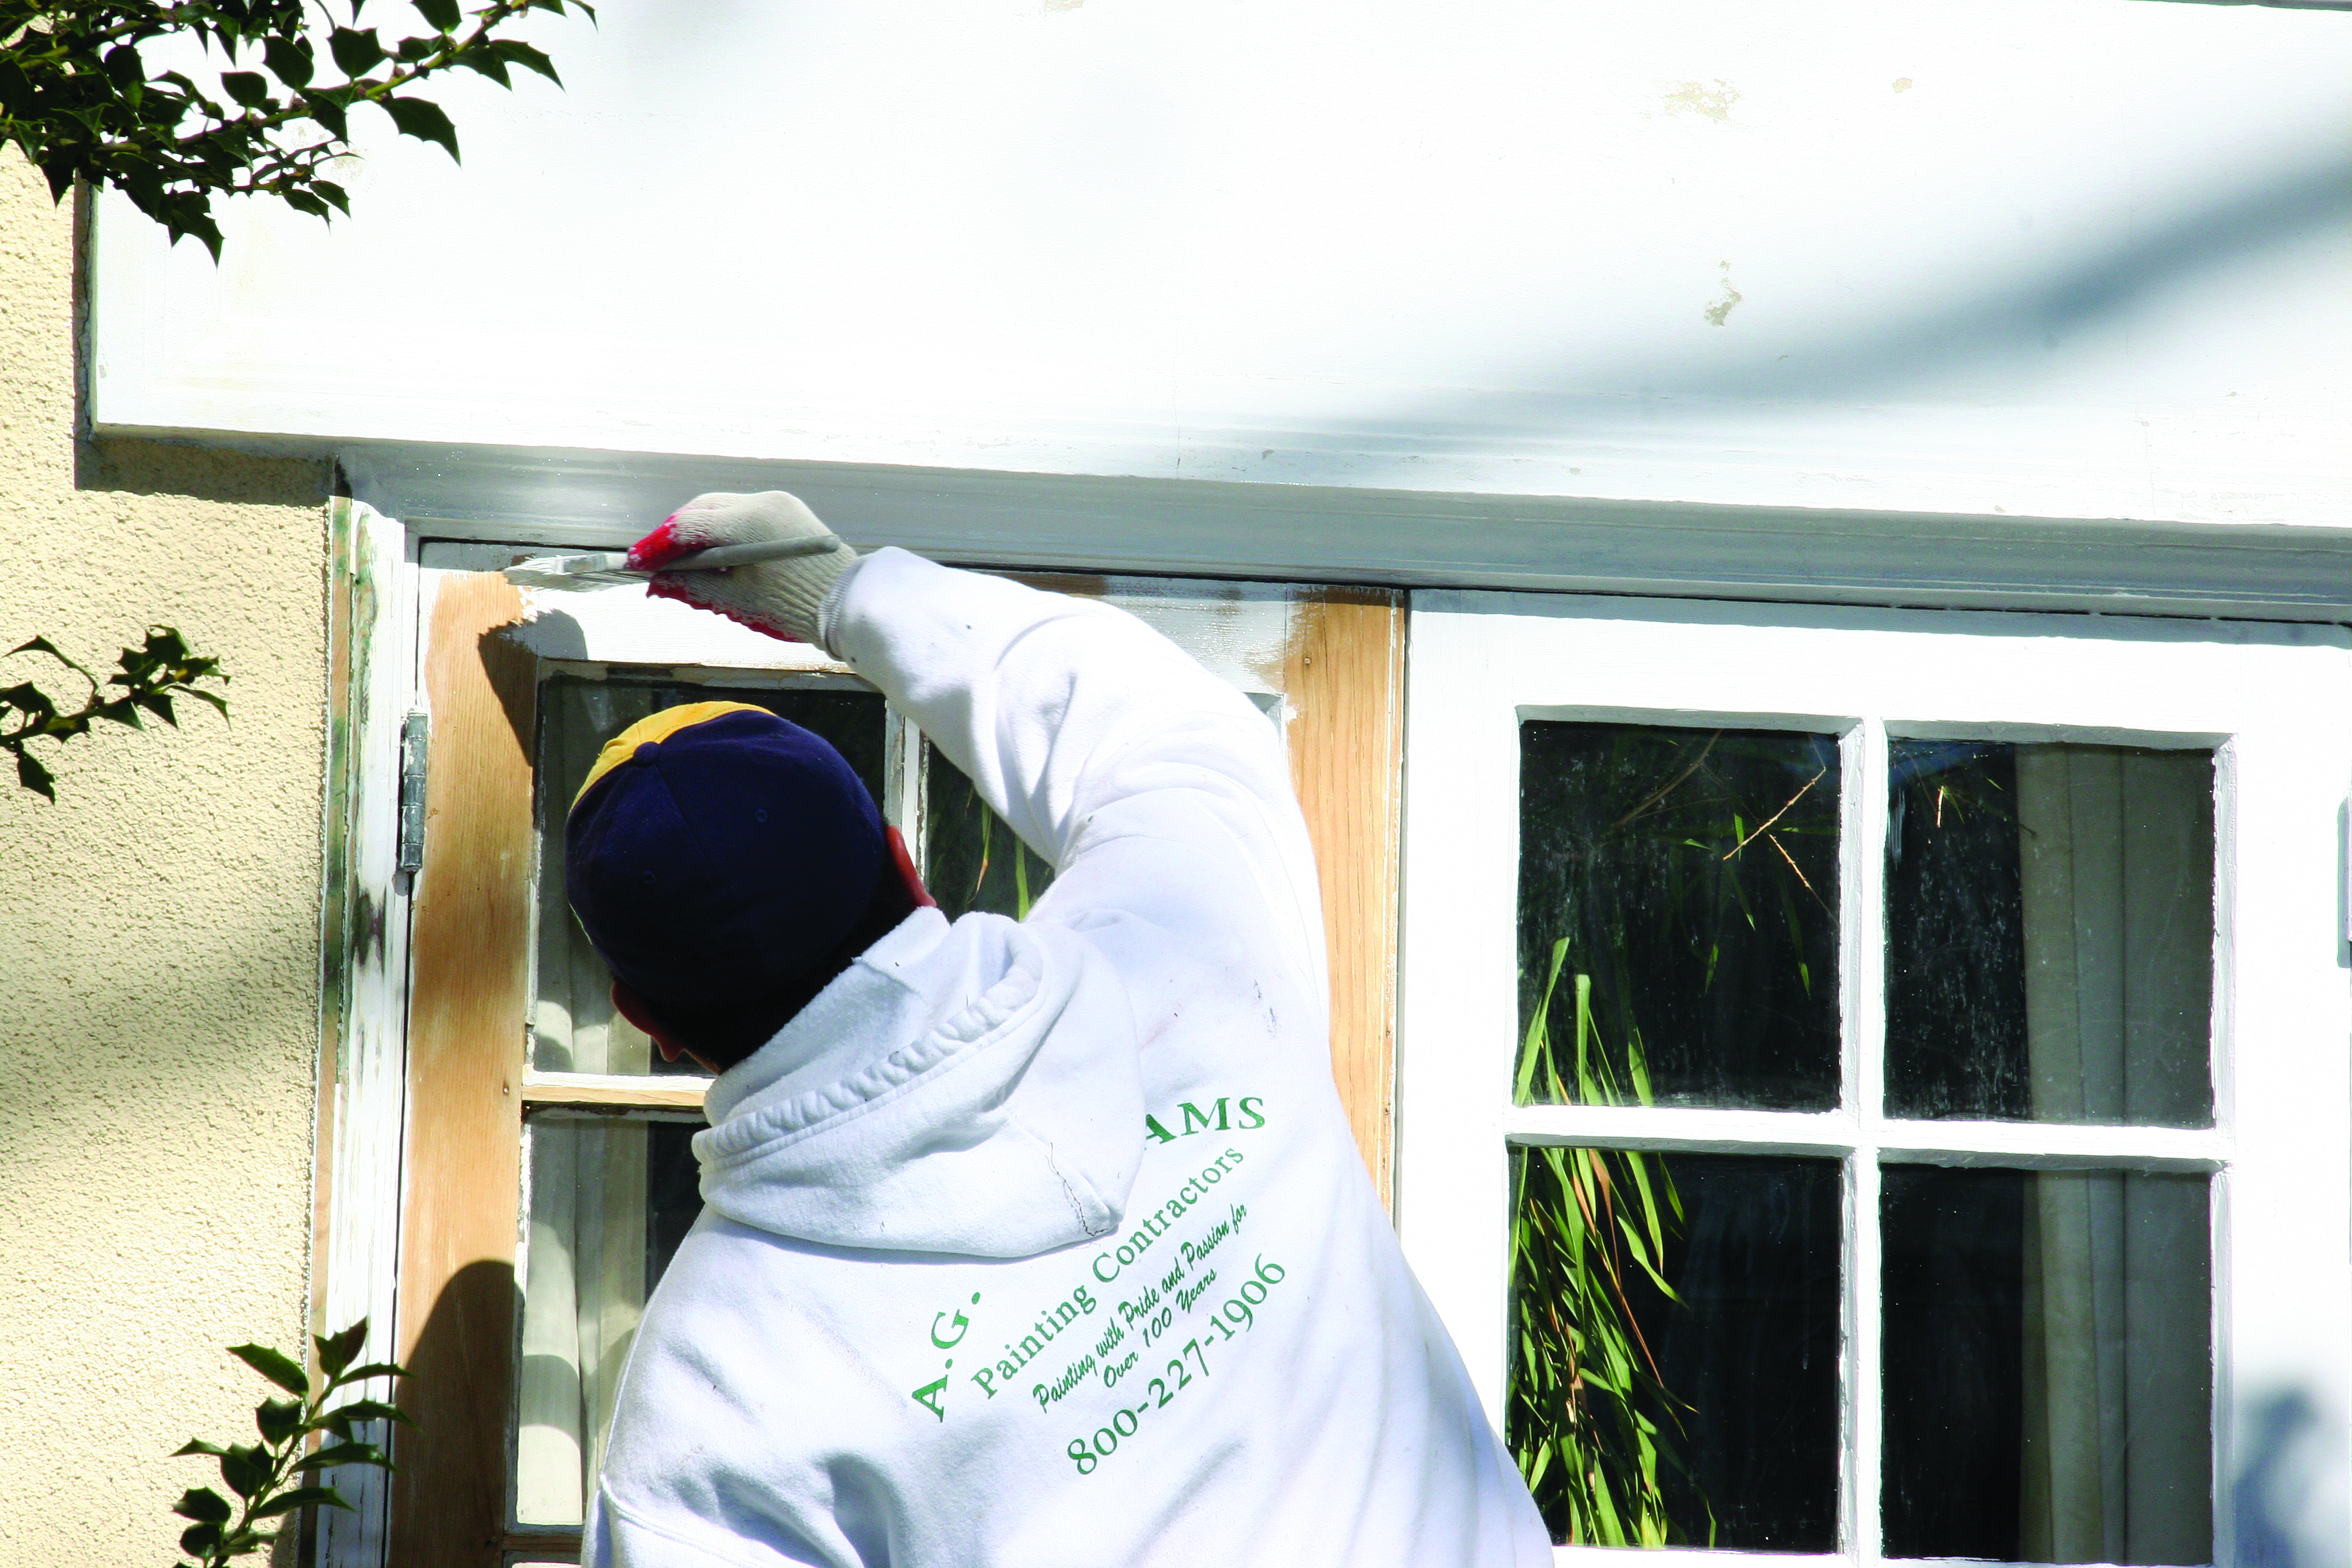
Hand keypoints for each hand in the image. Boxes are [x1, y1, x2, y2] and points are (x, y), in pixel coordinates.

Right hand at [627, 491, 859, 648]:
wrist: (851, 606)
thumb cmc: (796, 608)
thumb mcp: (737, 602)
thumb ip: (693, 588)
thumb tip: (657, 583)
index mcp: (749, 522)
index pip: (686, 526)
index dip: (657, 546)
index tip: (636, 563)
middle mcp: (763, 502)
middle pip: (702, 511)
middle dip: (674, 537)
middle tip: (655, 565)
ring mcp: (779, 504)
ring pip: (721, 511)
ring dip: (698, 535)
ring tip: (683, 566)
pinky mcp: (790, 513)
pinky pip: (744, 516)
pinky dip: (723, 534)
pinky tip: (715, 559)